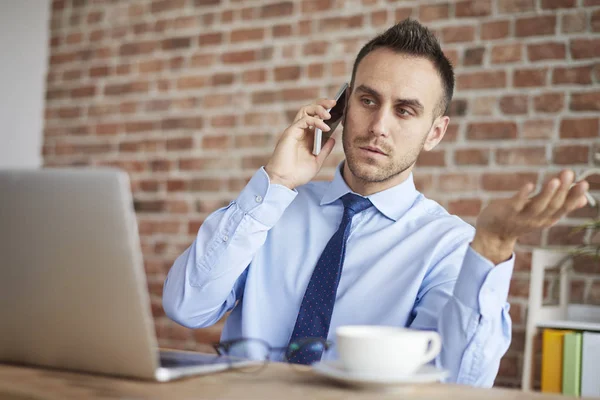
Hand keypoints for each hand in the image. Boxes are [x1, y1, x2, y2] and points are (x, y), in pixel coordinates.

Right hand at [264, 99, 336, 189]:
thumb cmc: (297, 173)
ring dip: (319, 108)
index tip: (338, 109)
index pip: (315, 117)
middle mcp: (300, 131)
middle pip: (310, 109)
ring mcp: (294, 130)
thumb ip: (325, 150)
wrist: (284, 181)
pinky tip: (325, 127)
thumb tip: (333, 138)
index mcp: (306, 137)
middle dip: (322, 103)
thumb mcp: (317, 161)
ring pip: (305, 110)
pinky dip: (316, 121)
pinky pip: (304, 120)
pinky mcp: (290, 132)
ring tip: (329, 113)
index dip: (325, 111)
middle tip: (334, 103)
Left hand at [472, 170, 589, 263]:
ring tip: (555, 180)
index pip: (564, 208)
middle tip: (569, 173)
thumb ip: (560, 205)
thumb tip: (584, 199)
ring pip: (537, 207)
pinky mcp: (506, 213)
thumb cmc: (519, 220)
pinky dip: (523, 195)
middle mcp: (536, 220)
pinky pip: (516, 205)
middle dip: (563, 190)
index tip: (584, 184)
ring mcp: (521, 218)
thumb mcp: (542, 214)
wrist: (492, 234)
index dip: (574, 197)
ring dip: (547, 193)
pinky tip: (529, 184)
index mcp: (547, 219)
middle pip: (552, 206)